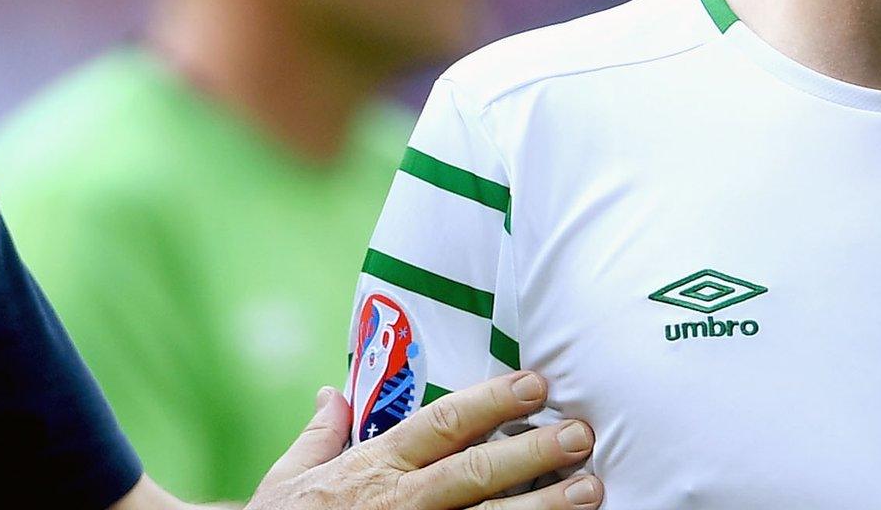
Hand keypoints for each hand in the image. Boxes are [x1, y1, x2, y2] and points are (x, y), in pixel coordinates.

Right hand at [244, 370, 600, 509]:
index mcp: (374, 468)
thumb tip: (331, 391)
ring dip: (544, 507)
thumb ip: (319, 434)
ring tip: (591, 489)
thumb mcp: (289, 477)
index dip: (491, 402)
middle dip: (532, 451)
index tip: (535, 383)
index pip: (441, 424)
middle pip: (476, 472)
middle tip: (581, 434)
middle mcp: (400, 502)